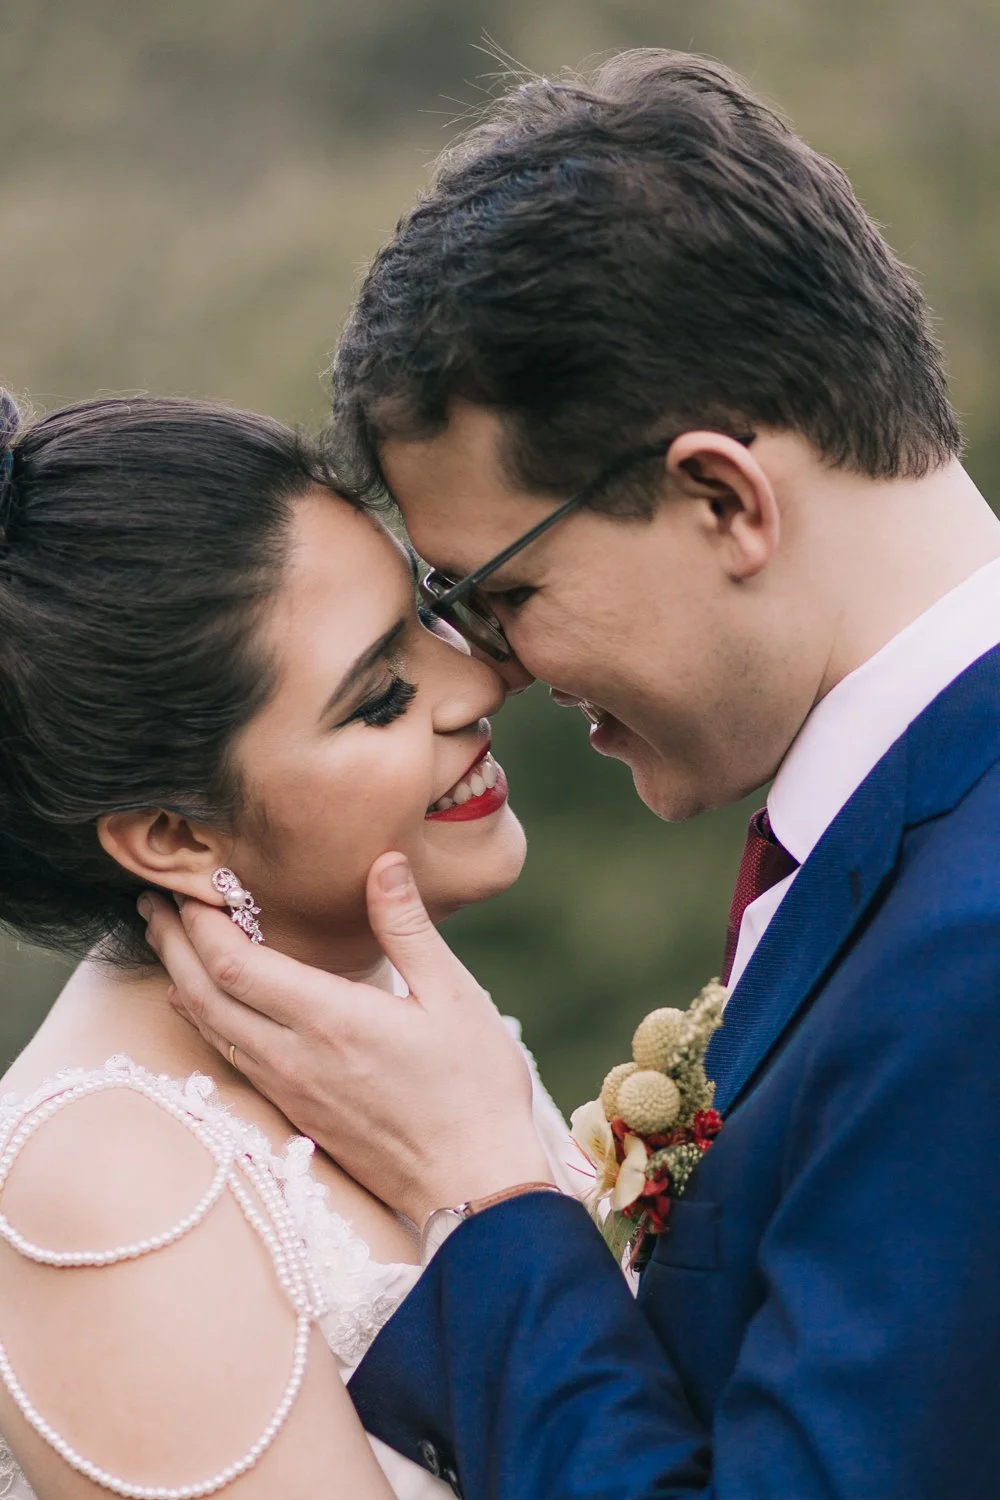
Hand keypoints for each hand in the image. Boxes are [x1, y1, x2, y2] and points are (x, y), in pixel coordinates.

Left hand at [141, 854, 551, 1226]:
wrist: (473, 1184)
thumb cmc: (474, 1087)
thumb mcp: (454, 995)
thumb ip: (408, 927)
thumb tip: (383, 862)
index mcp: (330, 1020)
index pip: (235, 965)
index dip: (200, 922)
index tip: (189, 885)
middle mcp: (294, 1058)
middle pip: (203, 996)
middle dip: (171, 944)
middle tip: (152, 903)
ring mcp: (289, 1091)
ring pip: (210, 1030)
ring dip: (179, 980)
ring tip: (167, 941)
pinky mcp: (295, 1113)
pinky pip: (231, 1057)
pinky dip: (207, 1018)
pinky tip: (207, 1003)